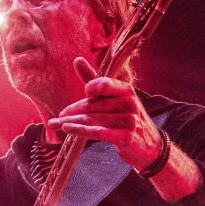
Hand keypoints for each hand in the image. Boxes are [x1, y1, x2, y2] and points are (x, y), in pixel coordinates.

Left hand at [47, 56, 163, 170]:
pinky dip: (81, 130)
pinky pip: (98, 132)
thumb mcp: (116, 99)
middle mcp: (129, 103)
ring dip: (72, 122)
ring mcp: (129, 121)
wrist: (149, 146)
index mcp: (126, 90)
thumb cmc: (127, 119)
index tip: (78, 99)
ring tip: (55, 125)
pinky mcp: (126, 137)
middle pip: (93, 105)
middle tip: (57, 117)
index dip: (88, 91)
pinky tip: (67, 129)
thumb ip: (96, 81)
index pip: (101, 85)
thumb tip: (77, 59)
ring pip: (93, 119)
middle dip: (73, 111)